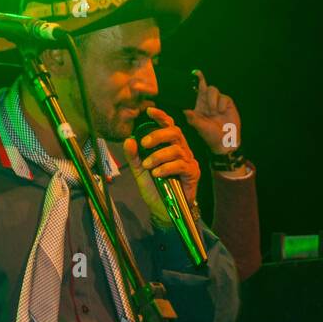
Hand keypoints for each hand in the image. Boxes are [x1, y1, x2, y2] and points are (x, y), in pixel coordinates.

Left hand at [123, 106, 201, 221]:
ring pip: (176, 149)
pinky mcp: (193, 172)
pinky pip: (180, 164)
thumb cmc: (155, 188)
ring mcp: (188, 161)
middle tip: (144, 144)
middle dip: (158, 135)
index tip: (149, 111)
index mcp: (169, 146)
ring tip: (149, 166)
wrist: (164, 210)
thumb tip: (129, 139)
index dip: (161, 116)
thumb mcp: (140, 171)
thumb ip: (134, 156)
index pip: (168, 126)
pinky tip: (158, 174)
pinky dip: (166, 167)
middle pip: (174, 132)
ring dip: (158, 156)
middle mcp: (181, 150)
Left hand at [182, 70, 240, 155]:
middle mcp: (207, 102)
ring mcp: (218, 102)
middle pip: (206, 88)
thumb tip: (185, 110)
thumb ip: (193, 118)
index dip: (196, 81)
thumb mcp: (200, 127)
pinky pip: (223, 97)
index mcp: (199, 106)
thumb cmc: (211, 136)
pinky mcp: (227, 103)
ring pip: (213, 90)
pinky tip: (222, 112)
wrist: (226, 141)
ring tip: (214, 112)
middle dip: (204, 88)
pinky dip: (221, 105)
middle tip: (206, 100)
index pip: (196, 91)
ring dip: (212, 100)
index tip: (195, 73)